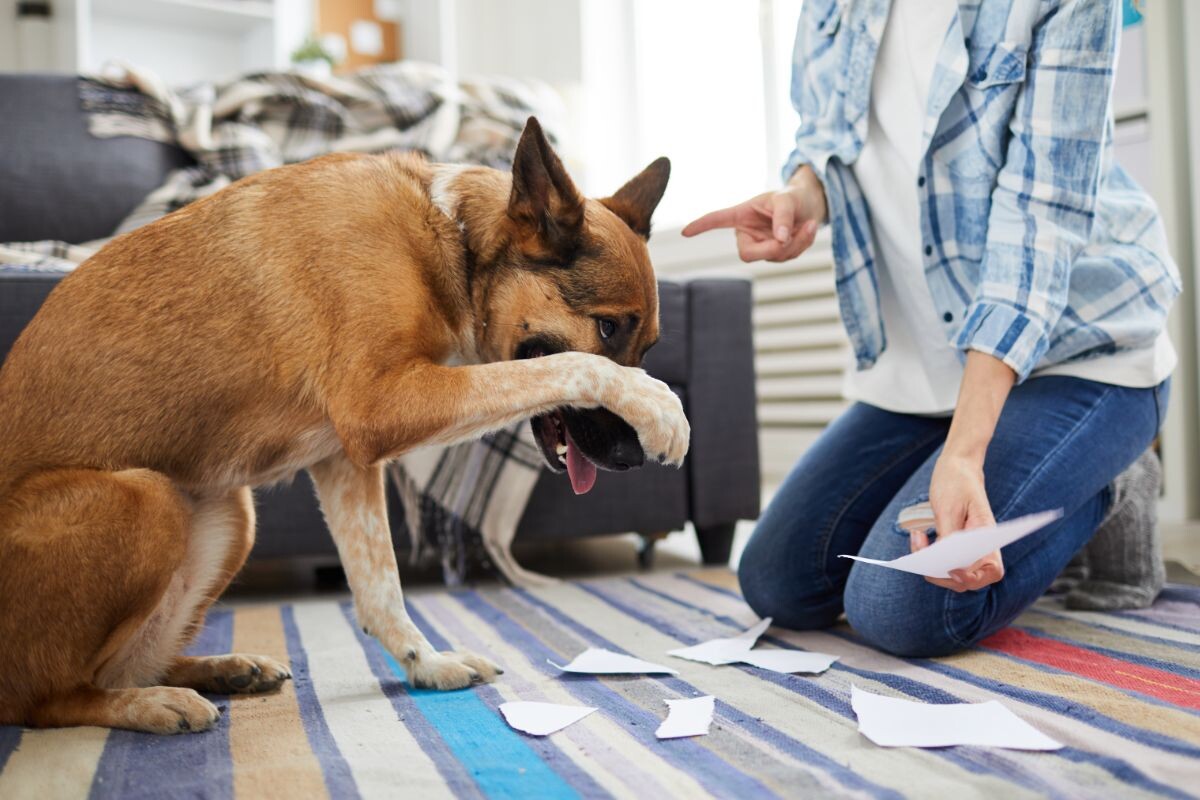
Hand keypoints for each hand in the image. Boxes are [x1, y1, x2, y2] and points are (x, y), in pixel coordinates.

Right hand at [681, 166, 826, 262]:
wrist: (810, 206)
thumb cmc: (793, 198)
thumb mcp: (788, 199)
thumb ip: (783, 217)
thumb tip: (781, 240)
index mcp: (741, 215)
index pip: (718, 220)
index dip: (702, 226)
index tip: (685, 232)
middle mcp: (747, 233)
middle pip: (747, 254)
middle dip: (772, 249)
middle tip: (790, 237)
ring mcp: (762, 246)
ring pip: (774, 257)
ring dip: (796, 243)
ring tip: (808, 224)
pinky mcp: (776, 254)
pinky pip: (788, 256)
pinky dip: (803, 244)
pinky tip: (808, 229)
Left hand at [913, 454, 1003, 591]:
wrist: (956, 467)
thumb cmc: (956, 484)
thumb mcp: (949, 507)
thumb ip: (948, 534)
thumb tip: (942, 560)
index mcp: (989, 538)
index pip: (991, 572)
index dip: (973, 578)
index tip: (951, 570)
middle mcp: (981, 548)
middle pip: (967, 579)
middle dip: (942, 574)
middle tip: (922, 556)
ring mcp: (967, 549)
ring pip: (950, 573)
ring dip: (930, 564)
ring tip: (917, 539)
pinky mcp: (952, 546)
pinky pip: (940, 561)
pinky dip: (927, 555)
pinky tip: (917, 537)